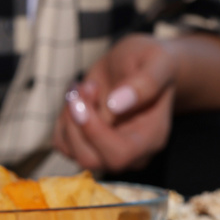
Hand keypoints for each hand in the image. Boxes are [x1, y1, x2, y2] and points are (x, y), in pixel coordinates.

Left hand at [52, 34, 175, 172]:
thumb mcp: (157, 61)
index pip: (120, 154)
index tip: (85, 97)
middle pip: (90, 159)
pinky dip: (62, 118)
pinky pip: (62, 141)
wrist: (141, 64)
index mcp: (151, 137)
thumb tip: (116, 105)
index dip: (95, 132)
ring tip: (83, 86)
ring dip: (68, 115)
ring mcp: (106, 150)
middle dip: (77, 122)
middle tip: (83, 87)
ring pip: (71, 150)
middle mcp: (130, 152)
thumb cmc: (153, 62)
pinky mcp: (86, 142)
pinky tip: (77, 96)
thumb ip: (144, 83)